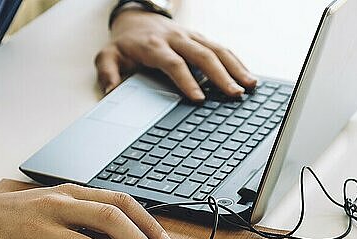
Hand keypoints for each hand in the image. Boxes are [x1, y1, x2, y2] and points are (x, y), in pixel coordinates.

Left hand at [95, 9, 256, 99]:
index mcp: (153, 46)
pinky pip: (221, 48)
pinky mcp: (200, 38)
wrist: (135, 20)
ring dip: (235, 67)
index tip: (198, 99)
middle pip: (202, 55)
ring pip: (216, 49)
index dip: (186, 81)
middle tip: (234, 94)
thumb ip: (108, 73)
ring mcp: (191, 37)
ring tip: (249, 85)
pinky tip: (247, 75)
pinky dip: (236, 61)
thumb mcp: (107, 56)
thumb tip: (112, 92)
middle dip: (220, 76)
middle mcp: (176, 39)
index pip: (173, 63)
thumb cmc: (124, 45)